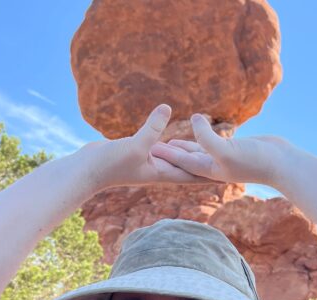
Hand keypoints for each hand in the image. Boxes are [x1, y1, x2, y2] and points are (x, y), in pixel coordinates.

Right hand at [77, 104, 221, 188]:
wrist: (86, 171)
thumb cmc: (109, 163)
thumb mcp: (135, 144)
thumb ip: (152, 127)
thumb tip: (168, 107)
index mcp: (162, 173)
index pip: (193, 174)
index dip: (211, 173)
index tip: (230, 173)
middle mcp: (158, 170)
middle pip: (188, 168)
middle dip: (205, 165)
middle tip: (224, 161)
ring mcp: (147, 164)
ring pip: (174, 159)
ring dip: (187, 155)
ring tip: (203, 150)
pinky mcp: (137, 155)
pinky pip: (159, 150)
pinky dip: (168, 146)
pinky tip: (171, 139)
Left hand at [149, 113, 295, 185]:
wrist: (283, 164)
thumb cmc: (256, 160)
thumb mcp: (226, 149)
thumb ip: (207, 137)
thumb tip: (194, 119)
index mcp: (211, 171)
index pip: (182, 163)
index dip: (165, 156)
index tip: (147, 149)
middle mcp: (216, 167)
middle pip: (186, 160)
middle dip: (169, 155)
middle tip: (150, 147)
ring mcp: (226, 158)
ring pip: (199, 152)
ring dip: (184, 148)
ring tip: (169, 141)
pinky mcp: (235, 149)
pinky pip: (213, 143)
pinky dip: (203, 137)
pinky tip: (200, 131)